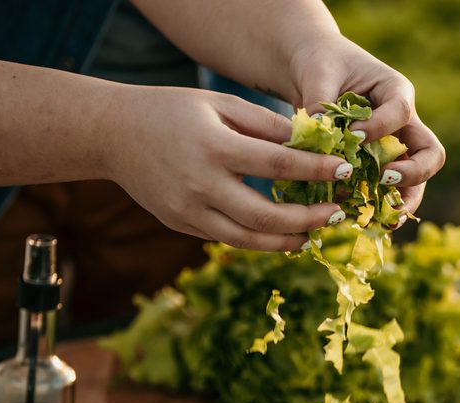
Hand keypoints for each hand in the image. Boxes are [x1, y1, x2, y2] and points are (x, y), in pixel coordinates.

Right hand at [106, 86, 350, 250]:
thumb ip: (265, 126)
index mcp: (214, 148)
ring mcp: (189, 211)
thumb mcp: (220, 105)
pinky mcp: (182, 225)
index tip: (346, 171)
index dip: (317, 171)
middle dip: (307, 219)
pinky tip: (281, 234)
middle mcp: (201, 185)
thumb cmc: (173, 111)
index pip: (278, 165)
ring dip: (286, 240)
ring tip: (313, 234)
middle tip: (336, 214)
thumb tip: (312, 145)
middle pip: (266, 215)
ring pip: (247, 239)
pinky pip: (228, 239)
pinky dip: (258, 239)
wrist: (113, 134)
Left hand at [287, 36, 445, 214]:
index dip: (381, 126)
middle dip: (413, 173)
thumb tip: (316, 133)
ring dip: (402, 202)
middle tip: (385, 181)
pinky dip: (377, 207)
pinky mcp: (378, 166)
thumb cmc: (321, 65)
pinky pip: (388, 192)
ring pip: (416, 181)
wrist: (315, 75)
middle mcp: (404, 123)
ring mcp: (395, 148)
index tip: (353, 136)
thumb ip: (319, 101)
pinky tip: (361, 220)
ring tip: (384, 220)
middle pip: (430, 153)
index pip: (402, 112)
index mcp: (395, 91)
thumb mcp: (318, 74)